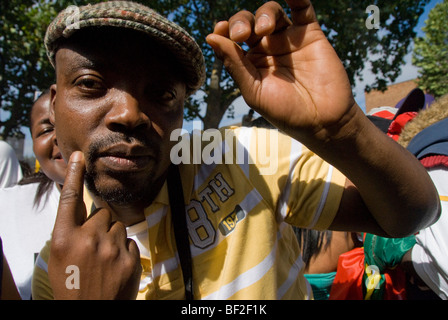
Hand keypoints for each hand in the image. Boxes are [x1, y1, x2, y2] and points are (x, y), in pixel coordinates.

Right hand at [48, 151, 141, 299]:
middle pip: (102, 214)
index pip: (70, 200)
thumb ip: (70, 232)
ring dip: (113, 238)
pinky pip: (130, 242)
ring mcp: (111, 249)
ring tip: (104, 260)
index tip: (80, 157)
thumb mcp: (59, 258)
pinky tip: (115, 267)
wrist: (92, 312)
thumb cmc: (71, 286)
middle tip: (93, 248)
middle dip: (100, 226)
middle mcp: (87, 239)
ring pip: (118, 227)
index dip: (75, 176)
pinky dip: (124, 252)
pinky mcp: (130, 258)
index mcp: (63, 239)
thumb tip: (86, 214)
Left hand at [206, 0, 355, 141]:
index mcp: (250, 63)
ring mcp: (288, 39)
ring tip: (264, 29)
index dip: (225, 30)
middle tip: (242, 35)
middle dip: (241, 22)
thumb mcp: (254, 91)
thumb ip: (234, 64)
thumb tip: (210, 37)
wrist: (323, 120)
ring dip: (264, 14)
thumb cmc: (285, 112)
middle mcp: (267, 48)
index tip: (220, 30)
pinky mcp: (310, 34)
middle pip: (248, 22)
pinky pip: (302, 8)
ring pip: (271, 13)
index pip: (231, 39)